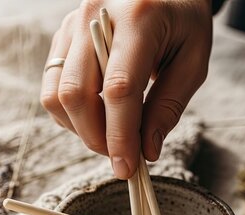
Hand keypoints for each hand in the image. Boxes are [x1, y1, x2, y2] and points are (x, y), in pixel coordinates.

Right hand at [40, 0, 211, 178]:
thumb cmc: (183, 22)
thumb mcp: (193, 61)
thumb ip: (169, 107)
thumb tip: (145, 152)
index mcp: (138, 19)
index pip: (118, 89)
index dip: (120, 135)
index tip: (127, 168)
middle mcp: (95, 17)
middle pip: (76, 94)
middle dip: (96, 138)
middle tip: (121, 155)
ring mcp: (71, 24)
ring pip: (55, 94)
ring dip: (80, 129)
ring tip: (110, 135)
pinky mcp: (61, 36)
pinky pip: (51, 87)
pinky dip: (70, 114)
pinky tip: (97, 116)